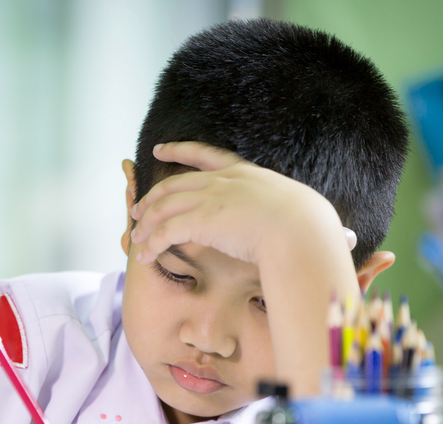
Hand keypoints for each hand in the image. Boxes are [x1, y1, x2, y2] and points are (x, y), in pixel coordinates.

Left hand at [129, 142, 342, 265]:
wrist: (301, 230)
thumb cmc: (306, 225)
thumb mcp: (292, 205)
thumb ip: (280, 207)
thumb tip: (298, 217)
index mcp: (243, 173)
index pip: (204, 154)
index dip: (179, 150)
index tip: (160, 150)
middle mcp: (222, 181)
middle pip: (174, 185)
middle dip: (152, 197)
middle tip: (137, 208)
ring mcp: (210, 199)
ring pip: (164, 208)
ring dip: (146, 224)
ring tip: (135, 237)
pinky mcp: (201, 221)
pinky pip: (165, 232)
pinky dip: (151, 244)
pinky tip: (144, 255)